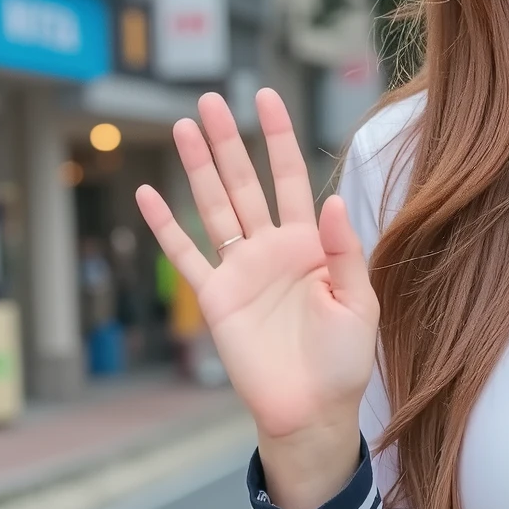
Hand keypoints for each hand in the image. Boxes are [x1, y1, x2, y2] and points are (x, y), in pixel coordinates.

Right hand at [136, 88, 376, 508]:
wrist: (311, 411)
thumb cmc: (344, 362)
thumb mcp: (359, 305)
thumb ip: (344, 252)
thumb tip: (333, 201)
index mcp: (311, 245)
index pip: (293, 178)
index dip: (280, 138)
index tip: (268, 97)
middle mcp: (272, 249)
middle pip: (246, 183)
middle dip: (229, 140)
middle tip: (209, 100)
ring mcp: (241, 270)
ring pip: (215, 207)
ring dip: (198, 167)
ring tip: (183, 126)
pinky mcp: (215, 297)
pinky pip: (185, 255)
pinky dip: (166, 225)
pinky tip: (150, 194)